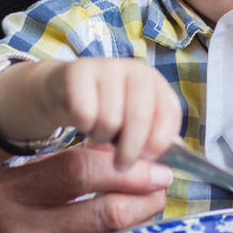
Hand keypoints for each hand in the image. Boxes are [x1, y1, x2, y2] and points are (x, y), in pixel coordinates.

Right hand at [0, 145, 170, 232]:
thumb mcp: (10, 187)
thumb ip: (57, 170)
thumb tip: (117, 152)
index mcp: (8, 192)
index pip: (77, 169)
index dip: (122, 164)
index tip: (149, 160)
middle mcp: (20, 229)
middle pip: (100, 207)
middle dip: (142, 192)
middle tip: (162, 183)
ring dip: (141, 221)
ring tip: (154, 205)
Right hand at [33, 59, 181, 168]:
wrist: (63, 92)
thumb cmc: (105, 113)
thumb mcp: (133, 126)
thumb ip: (153, 141)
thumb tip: (169, 164)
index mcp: (157, 84)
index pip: (169, 113)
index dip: (159, 141)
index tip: (147, 159)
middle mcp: (137, 71)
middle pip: (140, 117)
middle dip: (130, 150)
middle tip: (120, 165)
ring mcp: (108, 67)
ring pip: (110, 119)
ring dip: (101, 137)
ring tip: (99, 134)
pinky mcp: (79, 71)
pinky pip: (84, 113)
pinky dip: (82, 126)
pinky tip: (82, 123)